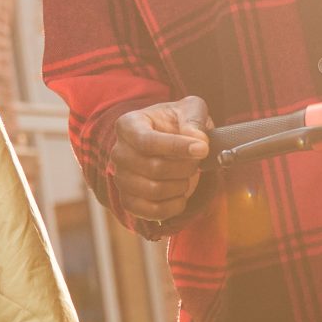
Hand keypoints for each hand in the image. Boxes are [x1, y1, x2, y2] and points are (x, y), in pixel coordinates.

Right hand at [108, 95, 213, 222]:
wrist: (170, 142)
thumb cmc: (178, 123)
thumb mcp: (190, 109)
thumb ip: (194, 119)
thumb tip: (198, 141)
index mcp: (128, 125)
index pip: (147, 142)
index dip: (177, 147)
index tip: (203, 149)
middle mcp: (119, 152)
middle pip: (153, 168)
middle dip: (185, 167)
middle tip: (197, 161)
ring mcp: (121, 178)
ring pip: (154, 191)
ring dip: (181, 185)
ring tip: (188, 175)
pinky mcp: (128, 201)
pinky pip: (151, 212)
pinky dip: (173, 206)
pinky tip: (182, 195)